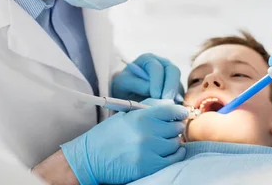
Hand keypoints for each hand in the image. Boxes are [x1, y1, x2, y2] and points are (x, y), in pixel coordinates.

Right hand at [61, 104, 188, 184]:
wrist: (90, 159)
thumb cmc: (108, 135)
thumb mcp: (126, 115)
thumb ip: (149, 107)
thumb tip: (171, 105)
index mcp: (141, 117)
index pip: (172, 111)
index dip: (180, 112)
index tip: (182, 114)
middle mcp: (147, 132)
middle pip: (176, 127)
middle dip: (175, 127)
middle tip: (170, 129)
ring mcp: (149, 151)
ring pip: (176, 143)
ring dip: (173, 142)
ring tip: (165, 141)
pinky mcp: (149, 167)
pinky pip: (173, 159)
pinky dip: (175, 154)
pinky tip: (171, 152)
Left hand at [112, 53, 181, 101]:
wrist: (128, 92)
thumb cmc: (124, 86)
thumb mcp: (124, 83)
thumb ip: (136, 83)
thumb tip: (150, 89)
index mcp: (148, 60)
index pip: (156, 68)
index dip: (157, 81)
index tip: (155, 95)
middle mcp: (162, 64)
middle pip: (173, 71)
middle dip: (171, 86)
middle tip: (166, 101)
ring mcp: (171, 75)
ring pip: (179, 82)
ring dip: (175, 95)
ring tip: (168, 107)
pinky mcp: (176, 87)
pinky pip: (181, 93)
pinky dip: (178, 101)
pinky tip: (171, 109)